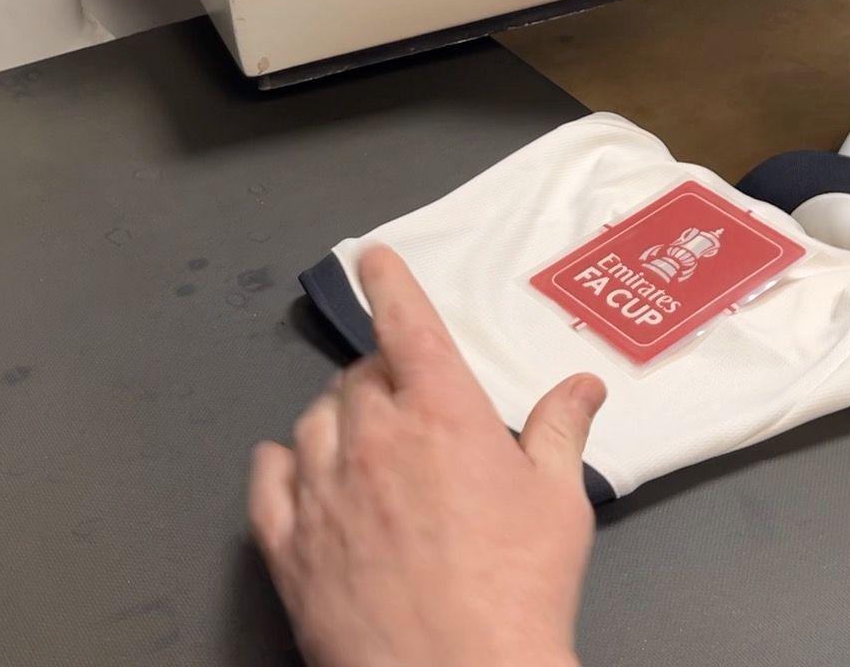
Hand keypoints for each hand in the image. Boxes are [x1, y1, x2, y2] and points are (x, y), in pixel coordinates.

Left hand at [249, 246, 605, 666]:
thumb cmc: (517, 591)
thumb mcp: (560, 502)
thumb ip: (561, 431)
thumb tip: (581, 387)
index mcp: (443, 415)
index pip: (407, 326)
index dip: (391, 284)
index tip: (376, 259)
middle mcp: (374, 439)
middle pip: (361, 377)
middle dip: (383, 377)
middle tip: (413, 406)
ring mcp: (324, 491)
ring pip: (312, 421)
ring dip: (336, 418)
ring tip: (364, 443)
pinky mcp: (290, 545)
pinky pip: (268, 482)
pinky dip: (279, 464)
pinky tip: (292, 467)